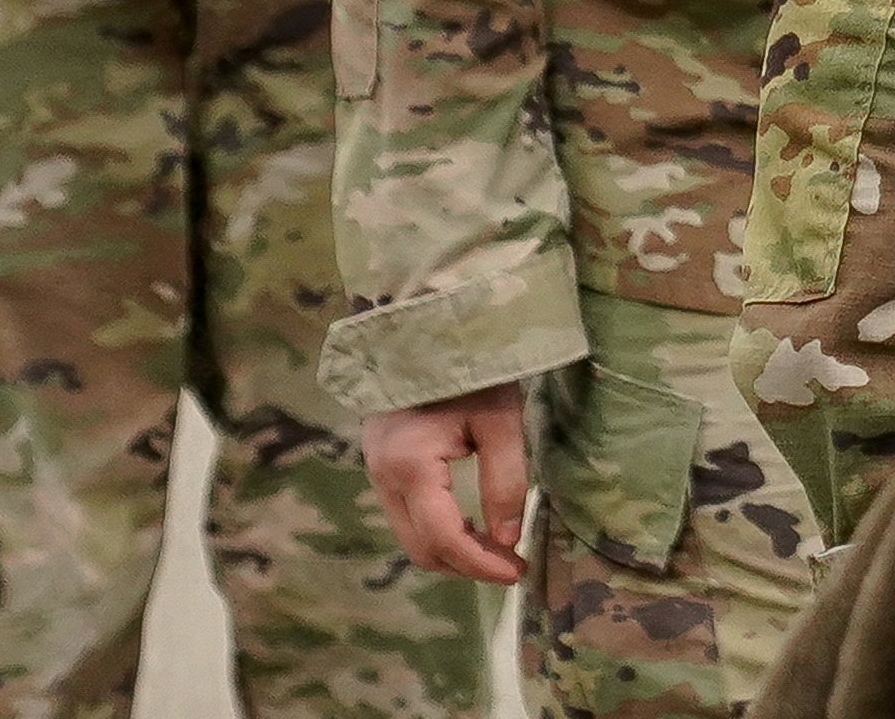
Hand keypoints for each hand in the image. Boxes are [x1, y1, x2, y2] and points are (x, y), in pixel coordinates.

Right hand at [359, 384, 529, 585]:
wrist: (423, 322)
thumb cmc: (467, 366)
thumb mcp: (500, 421)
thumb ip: (504, 481)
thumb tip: (508, 538)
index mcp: (411, 465)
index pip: (445, 539)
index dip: (482, 565)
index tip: (518, 571)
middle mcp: (384, 475)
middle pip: (421, 548)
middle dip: (466, 566)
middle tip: (510, 564)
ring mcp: (375, 469)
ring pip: (410, 535)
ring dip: (452, 552)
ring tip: (495, 548)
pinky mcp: (379, 461)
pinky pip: (405, 514)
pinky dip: (437, 531)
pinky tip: (468, 523)